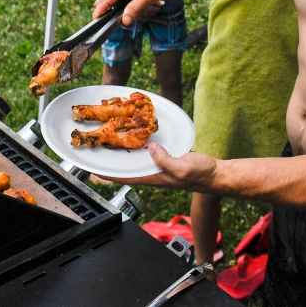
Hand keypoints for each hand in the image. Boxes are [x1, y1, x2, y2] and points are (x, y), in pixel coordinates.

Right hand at [93, 0, 171, 25]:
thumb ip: (135, 9)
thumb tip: (124, 21)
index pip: (105, 0)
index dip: (99, 12)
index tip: (96, 22)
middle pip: (102, 0)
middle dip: (108, 12)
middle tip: (122, 20)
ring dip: (114, 8)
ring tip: (131, 11)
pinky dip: (118, 4)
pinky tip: (130, 5)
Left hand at [97, 144, 218, 189]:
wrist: (215, 172)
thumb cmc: (201, 174)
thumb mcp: (183, 168)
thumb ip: (166, 160)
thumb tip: (152, 149)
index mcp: (152, 177)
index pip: (123, 176)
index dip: (106, 173)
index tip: (90, 167)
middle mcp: (151, 171)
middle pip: (125, 165)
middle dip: (110, 157)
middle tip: (94, 144)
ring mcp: (157, 163)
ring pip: (135, 155)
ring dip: (122, 147)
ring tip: (107, 134)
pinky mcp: (164, 155)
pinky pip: (146, 148)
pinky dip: (138, 139)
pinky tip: (134, 129)